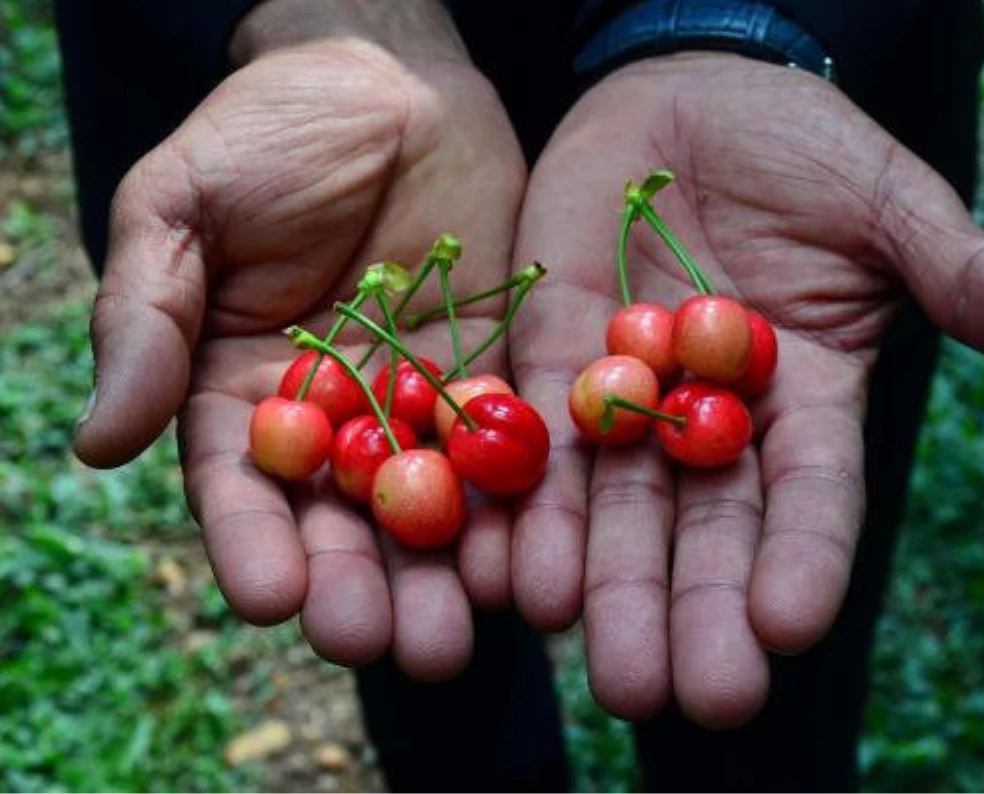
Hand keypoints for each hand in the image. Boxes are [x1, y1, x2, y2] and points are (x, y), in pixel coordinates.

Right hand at [73, 10, 525, 679]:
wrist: (386, 80)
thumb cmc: (265, 133)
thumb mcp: (180, 211)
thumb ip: (145, 320)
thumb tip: (95, 444)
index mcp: (242, 395)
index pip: (242, 488)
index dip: (254, 545)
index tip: (271, 598)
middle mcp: (336, 419)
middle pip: (345, 522)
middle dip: (363, 586)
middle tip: (383, 645)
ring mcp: (423, 402)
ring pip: (437, 505)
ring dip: (448, 573)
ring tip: (462, 632)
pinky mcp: (499, 372)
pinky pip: (514, 446)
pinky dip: (524, 504)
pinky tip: (533, 557)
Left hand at [508, 54, 983, 726]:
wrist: (687, 93)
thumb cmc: (804, 148)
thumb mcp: (889, 206)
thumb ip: (969, 274)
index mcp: (808, 399)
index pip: (813, 496)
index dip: (805, 558)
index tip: (788, 627)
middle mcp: (714, 421)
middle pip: (705, 531)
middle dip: (693, 610)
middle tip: (684, 693)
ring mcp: (627, 396)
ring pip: (611, 507)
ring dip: (599, 583)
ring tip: (588, 652)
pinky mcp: (551, 357)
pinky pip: (531, 438)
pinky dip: (521, 502)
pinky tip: (507, 570)